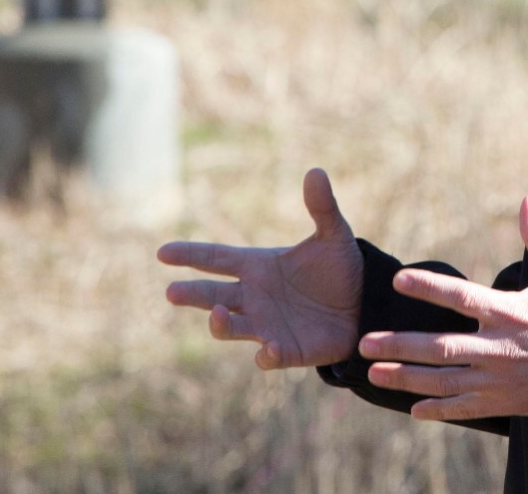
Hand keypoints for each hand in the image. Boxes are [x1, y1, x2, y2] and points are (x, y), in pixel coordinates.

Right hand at [157, 167, 362, 369]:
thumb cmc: (341, 267)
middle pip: (213, 296)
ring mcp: (267, 325)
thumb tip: (316, 171)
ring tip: (218, 313)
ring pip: (231, 328)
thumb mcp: (333, 235)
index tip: (163, 252)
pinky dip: (266, 354)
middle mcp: (255, 297)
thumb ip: (321, 207)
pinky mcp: (287, 350)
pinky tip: (270, 348)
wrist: (364, 303)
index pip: (217, 259)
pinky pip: (269, 356)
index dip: (190, 255)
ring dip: (220, 324)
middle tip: (171, 292)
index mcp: (259, 266)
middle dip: (192, 294)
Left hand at [359, 194, 527, 420]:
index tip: (398, 281)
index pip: (460, 297)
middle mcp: (499, 347)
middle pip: (440, 347)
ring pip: (444, 381)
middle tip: (363, 342)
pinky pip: (465, 408)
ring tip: (373, 373)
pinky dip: (438, 410)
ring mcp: (500, 380)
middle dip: (399, 346)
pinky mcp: (505, 403)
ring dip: (406, 379)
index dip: (428, 288)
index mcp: (509, 311)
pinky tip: (412, 409)